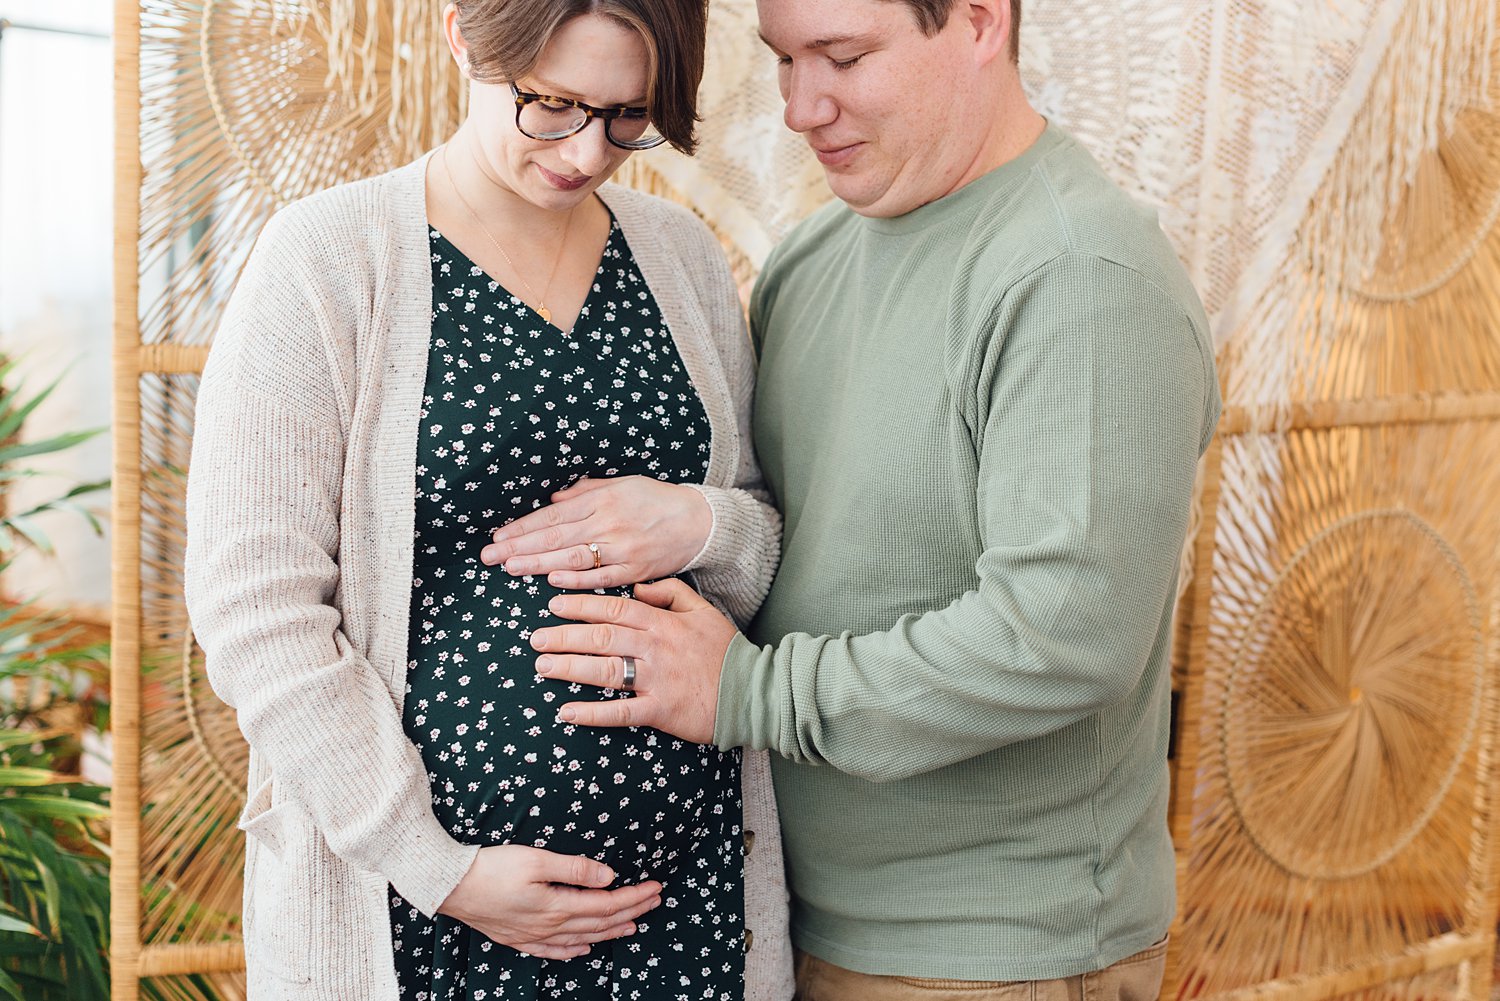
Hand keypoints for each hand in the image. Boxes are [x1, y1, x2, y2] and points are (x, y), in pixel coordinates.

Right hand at [437, 844, 661, 959]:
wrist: (448, 886)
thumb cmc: (490, 867)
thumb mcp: (536, 859)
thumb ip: (575, 869)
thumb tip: (609, 877)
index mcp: (556, 906)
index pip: (606, 904)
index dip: (634, 897)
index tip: (656, 888)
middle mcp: (548, 927)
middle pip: (599, 922)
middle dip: (631, 912)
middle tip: (655, 902)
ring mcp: (532, 936)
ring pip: (581, 938)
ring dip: (609, 932)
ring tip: (631, 927)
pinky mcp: (517, 938)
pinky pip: (553, 952)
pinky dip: (574, 950)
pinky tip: (583, 948)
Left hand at [480, 477, 711, 589]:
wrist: (698, 522)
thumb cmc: (656, 501)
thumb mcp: (621, 484)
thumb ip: (586, 491)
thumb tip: (554, 498)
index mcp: (602, 499)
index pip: (553, 514)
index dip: (523, 526)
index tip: (498, 536)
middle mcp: (608, 522)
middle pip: (556, 536)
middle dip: (519, 546)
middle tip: (489, 556)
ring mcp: (621, 548)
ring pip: (572, 556)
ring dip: (538, 563)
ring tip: (510, 567)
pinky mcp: (634, 569)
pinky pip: (600, 576)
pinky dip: (575, 579)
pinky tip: (552, 581)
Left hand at [530, 579, 735, 744]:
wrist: (753, 691)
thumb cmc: (725, 651)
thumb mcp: (703, 609)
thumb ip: (670, 592)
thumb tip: (638, 585)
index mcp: (663, 623)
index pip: (613, 609)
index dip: (580, 605)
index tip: (553, 603)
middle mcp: (655, 648)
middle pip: (601, 638)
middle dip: (564, 636)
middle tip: (535, 638)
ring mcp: (656, 680)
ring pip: (605, 671)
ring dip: (570, 668)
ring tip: (542, 666)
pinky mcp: (659, 711)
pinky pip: (619, 713)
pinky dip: (591, 714)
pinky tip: (566, 712)